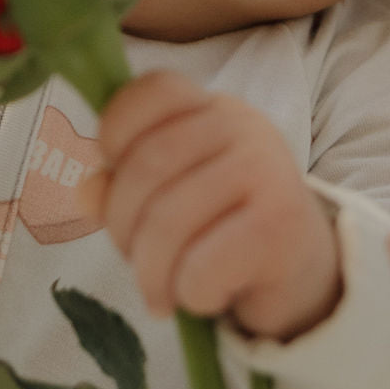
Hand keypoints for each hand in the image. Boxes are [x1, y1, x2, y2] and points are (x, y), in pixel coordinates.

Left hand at [83, 71, 341, 340]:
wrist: (302, 275)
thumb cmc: (222, 229)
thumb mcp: (170, 196)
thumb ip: (123, 185)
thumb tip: (87, 192)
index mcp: (210, 108)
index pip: (153, 91)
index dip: (115, 133)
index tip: (112, 179)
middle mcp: (242, 126)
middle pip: (148, 165)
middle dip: (123, 226)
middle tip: (133, 260)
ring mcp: (266, 170)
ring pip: (169, 221)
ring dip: (152, 273)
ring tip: (161, 293)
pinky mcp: (281, 224)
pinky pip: (202, 266)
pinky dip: (190, 294)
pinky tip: (204, 297)